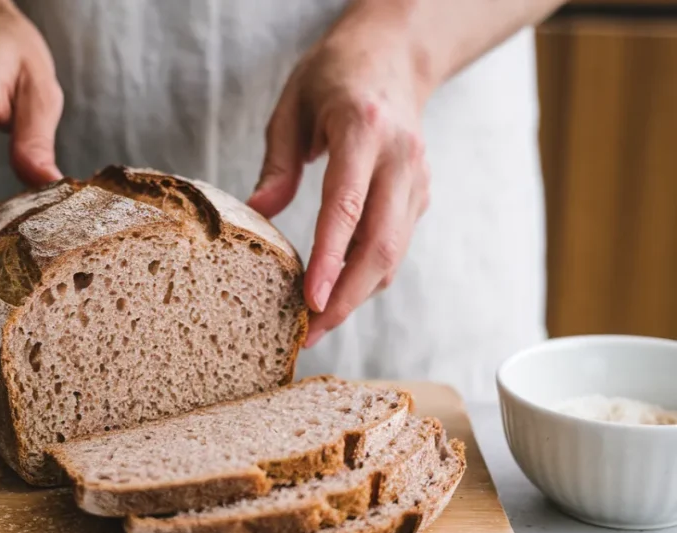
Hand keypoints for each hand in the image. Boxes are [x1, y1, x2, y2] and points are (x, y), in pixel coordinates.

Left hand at [247, 4, 432, 348]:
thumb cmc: (334, 76)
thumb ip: (277, 163)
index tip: (310, 301)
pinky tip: (336, 292)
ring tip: (315, 324)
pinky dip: (367, 275)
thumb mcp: (291, 105)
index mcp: (363, 129)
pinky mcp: (420, 194)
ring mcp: (416, 178)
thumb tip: (259, 214)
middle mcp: (400, 157)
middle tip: (309, 333)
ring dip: (356, 295)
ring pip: (393, 254)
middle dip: (346, 298)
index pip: (347, 206)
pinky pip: (395, 246)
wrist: (396, 53)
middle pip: (381, 245)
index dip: (330, 260)